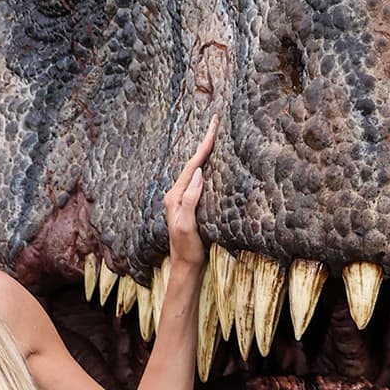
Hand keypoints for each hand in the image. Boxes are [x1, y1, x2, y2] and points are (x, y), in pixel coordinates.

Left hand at [162, 116, 217, 273]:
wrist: (184, 266)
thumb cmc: (187, 248)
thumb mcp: (188, 225)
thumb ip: (191, 199)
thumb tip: (199, 173)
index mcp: (175, 195)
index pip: (192, 165)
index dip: (204, 145)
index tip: (214, 127)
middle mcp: (176, 194)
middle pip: (192, 163)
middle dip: (204, 143)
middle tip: (215, 123)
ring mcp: (181, 200)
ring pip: (194, 170)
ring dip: (204, 153)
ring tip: (213, 137)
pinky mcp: (189, 205)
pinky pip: (197, 180)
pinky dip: (205, 167)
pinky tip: (211, 164)